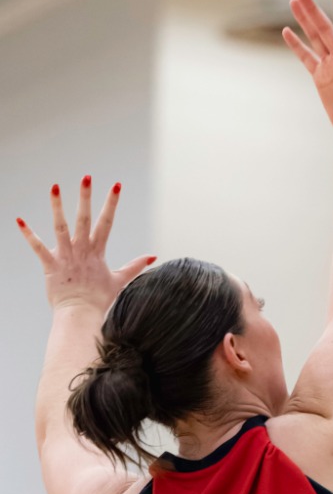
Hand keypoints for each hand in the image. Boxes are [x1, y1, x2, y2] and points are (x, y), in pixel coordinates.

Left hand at [17, 176, 153, 316]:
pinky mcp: (51, 265)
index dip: (112, 203)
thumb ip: (135, 266)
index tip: (116, 185)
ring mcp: (66, 256)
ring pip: (61, 227)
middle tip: (86, 177)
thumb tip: (153, 257)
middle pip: (84, 219)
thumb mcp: (120, 281)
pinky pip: (38, 247)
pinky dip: (28, 234)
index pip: (107, 222)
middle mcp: (82, 250)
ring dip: (57, 207)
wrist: (82, 316)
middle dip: (85, 197)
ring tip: (54, 187)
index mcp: (97, 252)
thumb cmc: (100, 300)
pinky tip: (19, 220)